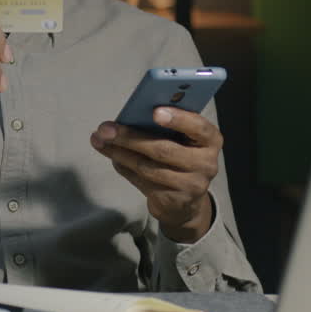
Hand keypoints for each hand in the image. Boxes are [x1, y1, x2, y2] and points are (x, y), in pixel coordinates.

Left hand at [90, 107, 221, 242]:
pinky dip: (123, 167)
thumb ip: (167, 126)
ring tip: (99, 141)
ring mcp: (190, 185)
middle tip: (105, 129)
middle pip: (163, 149)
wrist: (186, 200)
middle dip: (130, 137)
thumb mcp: (183, 139)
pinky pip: (141, 181)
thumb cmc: (181, 156)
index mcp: (210, 140)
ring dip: (119, 153)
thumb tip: (131, 115)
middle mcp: (205, 163)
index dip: (178, 119)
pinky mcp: (172, 200)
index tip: (155, 111)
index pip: (199, 127)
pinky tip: (112, 157)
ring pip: (147, 167)